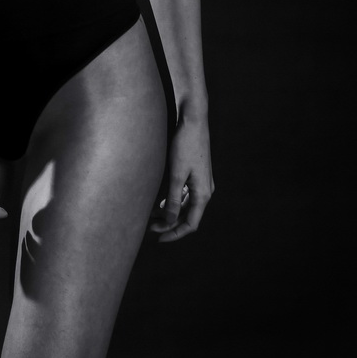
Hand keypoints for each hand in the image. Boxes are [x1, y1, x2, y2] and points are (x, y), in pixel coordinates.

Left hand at [149, 113, 212, 241]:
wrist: (192, 118)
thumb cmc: (184, 144)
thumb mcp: (176, 174)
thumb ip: (173, 200)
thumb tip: (170, 221)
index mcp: (203, 193)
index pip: (190, 224)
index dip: (174, 234)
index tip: (158, 239)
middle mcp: (205, 189)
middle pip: (189, 216)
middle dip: (170, 224)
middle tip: (150, 227)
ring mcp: (202, 180)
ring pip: (187, 205)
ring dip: (171, 212)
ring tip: (152, 216)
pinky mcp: (196, 172)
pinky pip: (186, 194)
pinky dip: (174, 200)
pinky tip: (162, 201)